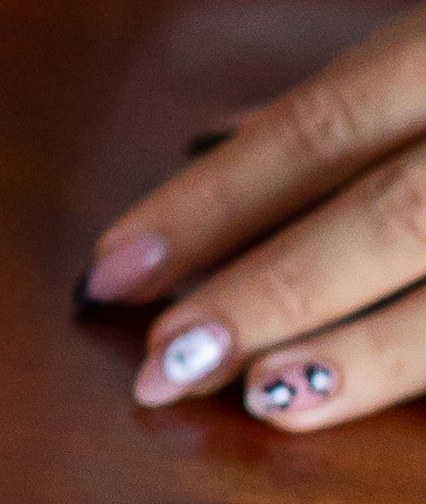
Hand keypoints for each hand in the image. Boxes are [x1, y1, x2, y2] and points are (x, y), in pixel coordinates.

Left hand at [81, 2, 425, 428]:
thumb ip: (341, 101)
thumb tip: (201, 151)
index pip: (317, 129)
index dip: (208, 206)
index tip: (109, 270)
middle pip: (388, 217)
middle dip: (266, 294)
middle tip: (160, 364)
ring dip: (357, 353)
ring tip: (261, 397)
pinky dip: (419, 370)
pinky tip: (343, 401)